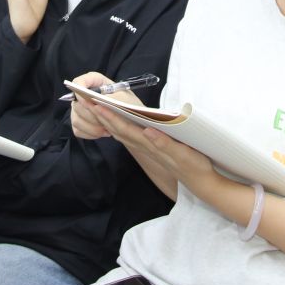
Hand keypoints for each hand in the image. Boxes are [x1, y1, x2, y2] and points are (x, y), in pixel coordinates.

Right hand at [67, 70, 124, 139]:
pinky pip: (78, 130)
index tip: (89, 100)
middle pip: (77, 105)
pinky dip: (91, 133)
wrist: (131, 117)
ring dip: (93, 127)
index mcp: (95, 82)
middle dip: (91, 115)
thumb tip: (96, 105)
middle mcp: (83, 95)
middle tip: (105, 120)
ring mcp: (78, 110)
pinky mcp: (79, 122)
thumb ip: (111, 99)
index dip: (79, 89)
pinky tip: (103, 132)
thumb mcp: (124, 98)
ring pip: (76, 120)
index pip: (79, 81)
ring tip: (107, 128)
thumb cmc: (127, 103)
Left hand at [97, 107, 213, 186]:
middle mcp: (144, 147)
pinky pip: (128, 136)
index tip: (96, 105)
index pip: (126, 129)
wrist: (199, 182)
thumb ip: (165, 144)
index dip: (110, 116)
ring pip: (120, 133)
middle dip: (101, 116)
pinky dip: (117, 127)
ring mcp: (146, 149)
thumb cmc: (194, 166)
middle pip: (118, 130)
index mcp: (150, 145)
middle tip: (85, 101)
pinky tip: (112, 122)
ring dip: (106, 121)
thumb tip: (147, 130)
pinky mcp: (149, 149)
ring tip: (93, 108)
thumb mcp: (183, 154)